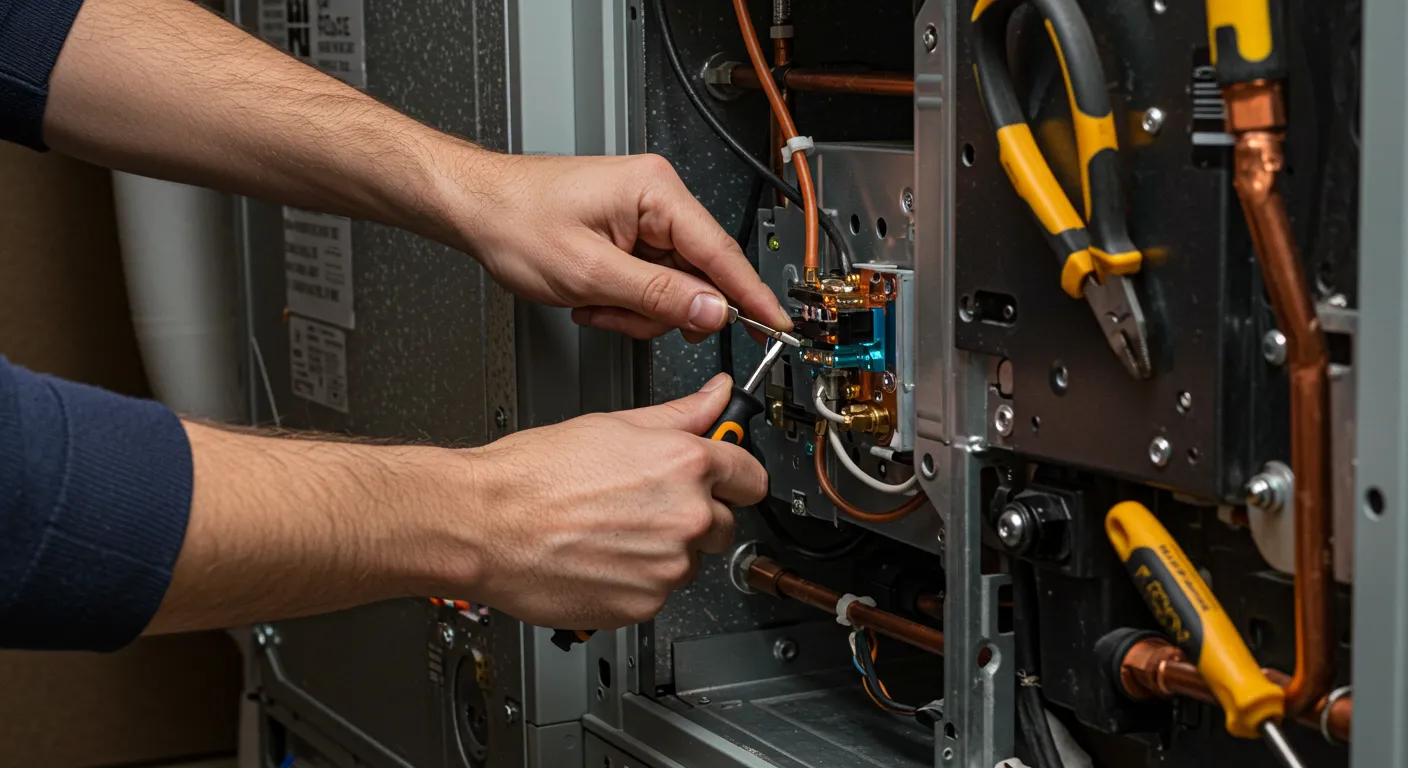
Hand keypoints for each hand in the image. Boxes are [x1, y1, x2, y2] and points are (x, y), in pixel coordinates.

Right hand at [437, 374, 766, 629]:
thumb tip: (717, 396)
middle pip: (725, 523)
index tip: (725, 479)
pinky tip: (600, 556)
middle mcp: (686, 517)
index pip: (751, 476)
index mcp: (686, 465)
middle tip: (646, 505)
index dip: (735, 476)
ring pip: (689, 560)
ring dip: (663, 550)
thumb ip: (680, 414)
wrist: (484, 524)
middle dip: (696, 515)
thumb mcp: (613, 424)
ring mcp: (667, 567)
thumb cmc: (533, 474)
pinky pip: (657, 592)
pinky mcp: (644, 605)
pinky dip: (635, 580)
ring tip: (611, 530)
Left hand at [440, 150, 789, 340]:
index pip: (722, 253)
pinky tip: (591, 297)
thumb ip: (657, 296)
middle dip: (660, 309)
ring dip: (635, 310)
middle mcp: (657, 198)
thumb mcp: (589, 273)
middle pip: (696, 276)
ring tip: (593, 303)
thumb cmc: (516, 221)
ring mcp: (643, 217)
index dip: (750, 297)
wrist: (475, 208)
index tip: (777, 326)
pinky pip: (649, 282)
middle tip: (620, 316)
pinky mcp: (629, 234)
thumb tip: (710, 311)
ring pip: (672, 287)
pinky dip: (623, 301)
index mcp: (656, 192)